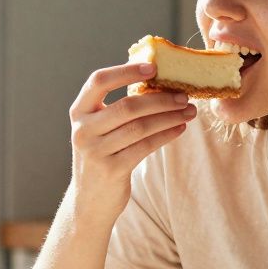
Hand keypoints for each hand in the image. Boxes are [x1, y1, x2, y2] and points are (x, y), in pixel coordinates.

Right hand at [68, 62, 194, 218]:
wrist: (89, 201)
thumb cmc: (101, 156)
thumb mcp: (98, 129)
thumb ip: (116, 107)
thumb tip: (155, 78)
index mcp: (79, 112)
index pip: (99, 81)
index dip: (126, 71)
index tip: (153, 67)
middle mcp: (83, 130)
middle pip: (127, 106)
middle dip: (160, 99)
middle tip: (184, 96)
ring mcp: (95, 151)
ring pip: (140, 127)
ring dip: (169, 117)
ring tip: (189, 111)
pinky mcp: (111, 170)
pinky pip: (145, 146)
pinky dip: (166, 135)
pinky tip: (179, 128)